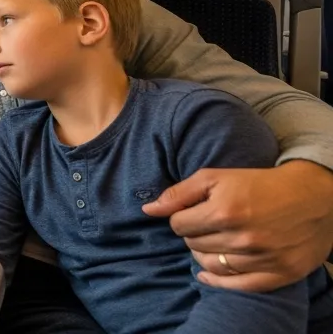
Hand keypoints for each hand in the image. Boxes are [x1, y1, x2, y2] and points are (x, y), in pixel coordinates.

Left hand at [142, 161, 332, 291]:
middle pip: (193, 245)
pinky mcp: (278, 274)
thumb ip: (179, 193)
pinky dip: (217, 281)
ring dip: (204, 254)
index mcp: (224, 211)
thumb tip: (148, 209)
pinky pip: (236, 286)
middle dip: (194, 234)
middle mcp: (242, 238)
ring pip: (210, 265)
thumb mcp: (216, 177)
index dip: (181, 218)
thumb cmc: (259, 183)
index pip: (178, 225)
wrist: (314, 197)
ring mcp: (261, 259)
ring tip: (213, 242)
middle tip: (206, 226)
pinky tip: (207, 274)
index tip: (192, 213)